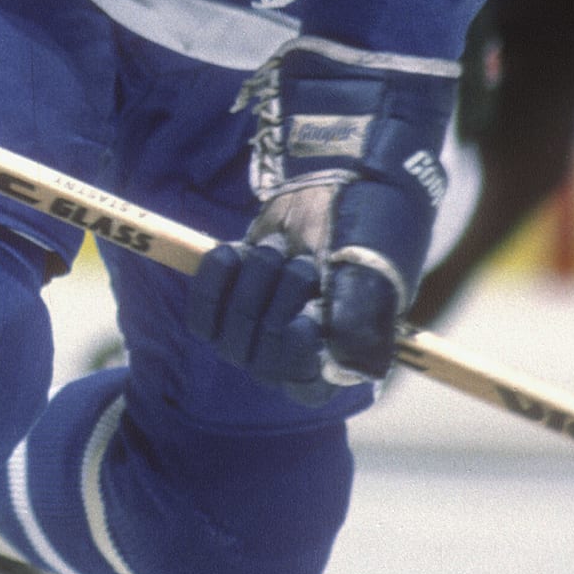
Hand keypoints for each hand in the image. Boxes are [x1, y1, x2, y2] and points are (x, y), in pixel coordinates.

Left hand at [187, 39, 457, 408]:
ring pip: (228, 338)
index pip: (305, 388)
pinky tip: (232, 251)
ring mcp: (258, 331)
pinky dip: (213, 283)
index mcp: (339, 361)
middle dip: (278, 303)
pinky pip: (203, 316)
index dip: (298, 357)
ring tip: (278, 247)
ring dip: (251, 285)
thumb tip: (336, 357)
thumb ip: (356, 316)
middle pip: (261, 360)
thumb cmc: (367, 231)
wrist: (341, 185)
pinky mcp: (229, 304)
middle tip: (301, 261)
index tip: (308, 318)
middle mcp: (295, 357)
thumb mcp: (370, 269)